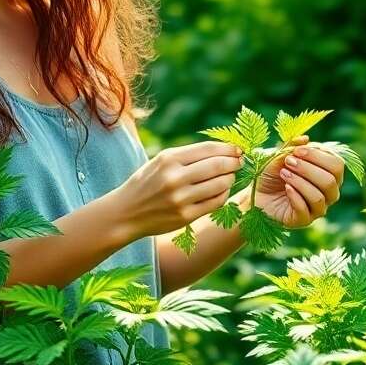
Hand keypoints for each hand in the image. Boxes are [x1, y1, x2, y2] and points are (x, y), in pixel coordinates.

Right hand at [113, 141, 242, 238]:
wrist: (125, 213)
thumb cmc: (147, 183)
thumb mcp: (161, 161)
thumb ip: (188, 156)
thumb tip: (223, 150)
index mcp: (169, 159)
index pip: (208, 149)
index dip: (228, 148)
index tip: (238, 149)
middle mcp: (175, 178)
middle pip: (218, 165)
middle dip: (234, 162)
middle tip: (240, 162)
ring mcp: (181, 198)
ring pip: (220, 184)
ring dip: (230, 178)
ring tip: (230, 176)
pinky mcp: (185, 216)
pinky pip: (215, 202)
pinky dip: (223, 194)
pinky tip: (222, 191)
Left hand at [251, 136, 345, 228]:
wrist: (255, 195)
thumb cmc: (272, 175)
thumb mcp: (280, 156)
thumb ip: (292, 147)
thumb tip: (305, 138)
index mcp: (329, 174)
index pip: (336, 164)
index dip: (318, 156)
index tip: (297, 151)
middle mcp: (328, 193)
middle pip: (330, 180)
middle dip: (308, 169)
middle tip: (289, 162)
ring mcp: (318, 208)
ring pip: (319, 196)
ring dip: (299, 182)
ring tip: (283, 174)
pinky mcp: (304, 220)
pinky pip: (305, 209)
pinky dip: (295, 196)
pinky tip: (286, 188)